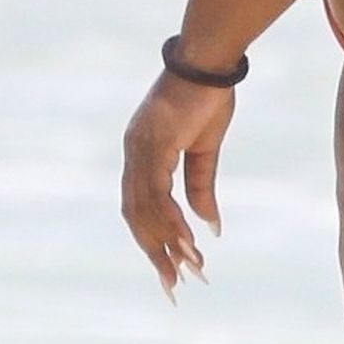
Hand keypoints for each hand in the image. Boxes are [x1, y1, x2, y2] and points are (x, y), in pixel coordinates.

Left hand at [121, 70, 232, 301]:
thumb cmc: (208, 95)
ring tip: (188, 269)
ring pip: (145, 210)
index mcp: (141, 154)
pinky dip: (171, 220)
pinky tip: (187, 241)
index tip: (172, 269)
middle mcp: (133, 154)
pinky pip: (157, 192)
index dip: (153, 240)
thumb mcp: (206, 148)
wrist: (209, 58)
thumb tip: (210, 227)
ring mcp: (140, 149)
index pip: (140, 209)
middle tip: (174, 286)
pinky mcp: (154, 143)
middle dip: (155, 253)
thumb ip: (201, 187)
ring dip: (167, 243)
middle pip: (136, 217)